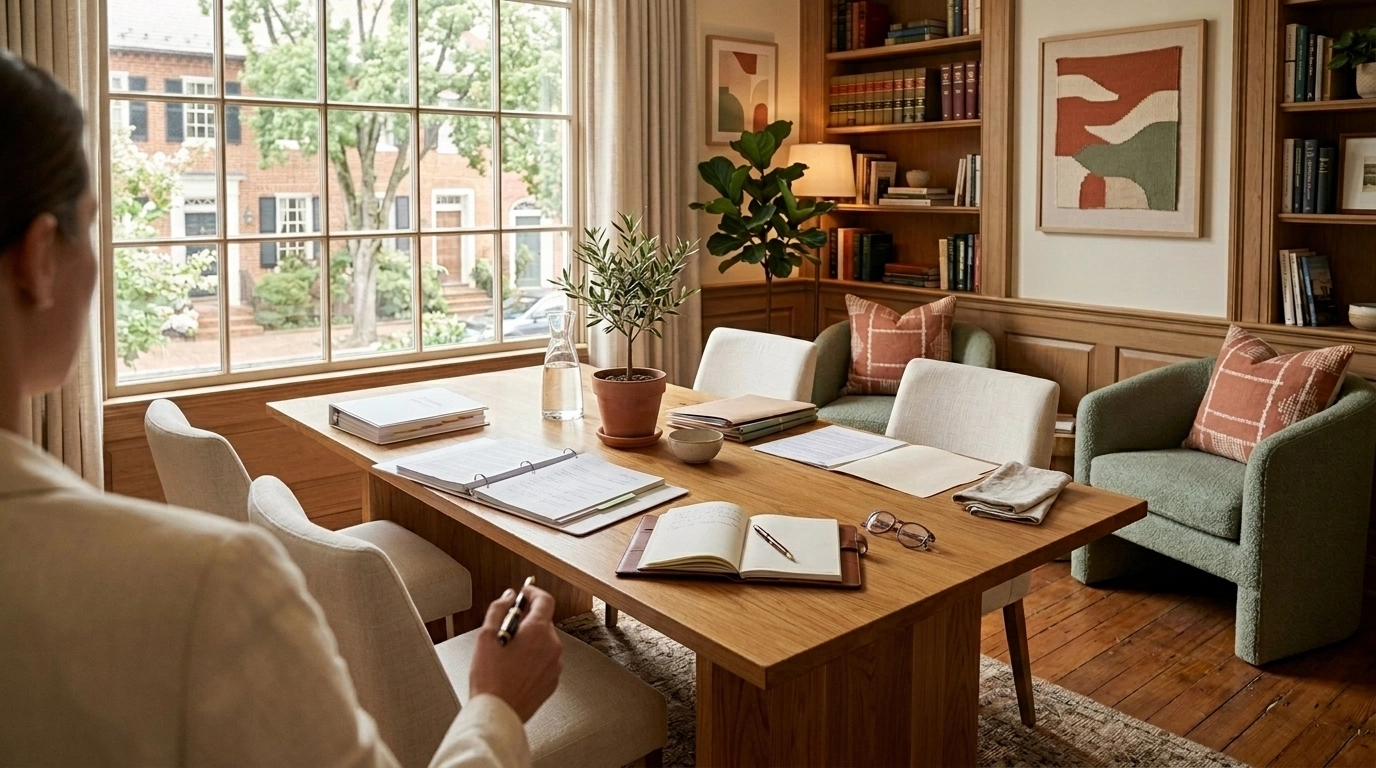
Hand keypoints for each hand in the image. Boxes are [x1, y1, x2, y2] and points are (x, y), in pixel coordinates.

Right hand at [468, 586, 562, 722]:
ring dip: (530, 641)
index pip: (545, 600)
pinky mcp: (553, 680)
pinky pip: (546, 660)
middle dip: (527, 621)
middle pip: (543, 621)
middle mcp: (552, 646)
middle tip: (507, 628)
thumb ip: (499, 609)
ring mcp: (555, 665)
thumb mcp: (486, 636)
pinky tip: (516, 668)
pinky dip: (534, 658)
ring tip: (508, 653)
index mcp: (538, 631)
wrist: (497, 712)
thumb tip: (508, 596)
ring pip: (545, 642)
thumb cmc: (490, 679)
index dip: (533, 593)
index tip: (524, 593)